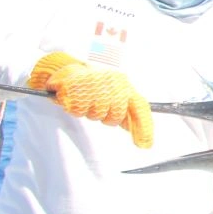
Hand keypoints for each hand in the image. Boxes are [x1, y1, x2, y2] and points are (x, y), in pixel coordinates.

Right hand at [27, 52, 152, 147]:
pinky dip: (75, 108)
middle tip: (97, 106)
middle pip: (115, 116)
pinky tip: (75, 98)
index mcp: (124, 84)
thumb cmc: (92, 84)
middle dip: (106, 117)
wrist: (68, 69)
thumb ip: (126, 110)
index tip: (144, 144)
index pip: (139, 107)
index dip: (143, 127)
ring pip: (96, 114)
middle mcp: (113, 82)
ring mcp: (95, 84)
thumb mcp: (114, 93)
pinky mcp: (76, 87)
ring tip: (86, 99)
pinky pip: (78, 110)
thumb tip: (133, 128)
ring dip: (89, 111)